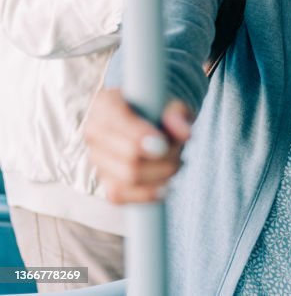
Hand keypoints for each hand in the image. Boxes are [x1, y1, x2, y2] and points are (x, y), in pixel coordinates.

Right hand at [84, 89, 192, 203]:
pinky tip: (164, 187)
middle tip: (179, 154)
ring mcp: (96, 158)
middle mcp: (94, 131)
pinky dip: (145, 194)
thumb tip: (185, 134)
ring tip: (175, 164)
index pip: (117, 122)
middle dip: (162, 160)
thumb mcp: (173, 104)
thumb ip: (178, 113)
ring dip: (159, 176)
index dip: (139, 136)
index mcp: (106, 103)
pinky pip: (119, 196)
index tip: (163, 144)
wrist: (151, 121)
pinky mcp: (104, 180)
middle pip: (127, 157)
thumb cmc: (161, 109)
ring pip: (126, 179)